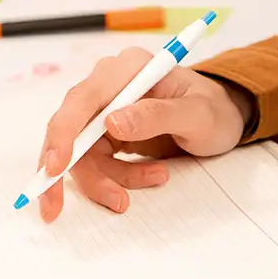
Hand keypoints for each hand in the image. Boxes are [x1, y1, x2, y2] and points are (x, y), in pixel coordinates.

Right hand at [37, 49, 251, 220]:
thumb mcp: (197, 114)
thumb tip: (112, 122)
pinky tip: (151, 176)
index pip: (82, 99)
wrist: (223, 119)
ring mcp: (106, 108)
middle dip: (64, 170)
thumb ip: (157, 115)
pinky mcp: (107, 132)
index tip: (56, 167)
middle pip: (69, 127)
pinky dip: (115, 178)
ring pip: (81, 152)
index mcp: (127, 69)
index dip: (63, 133)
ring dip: (106, 179)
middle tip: (54, 209)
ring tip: (155, 179)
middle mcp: (109, 84)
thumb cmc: (214, 110)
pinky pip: (96, 162)